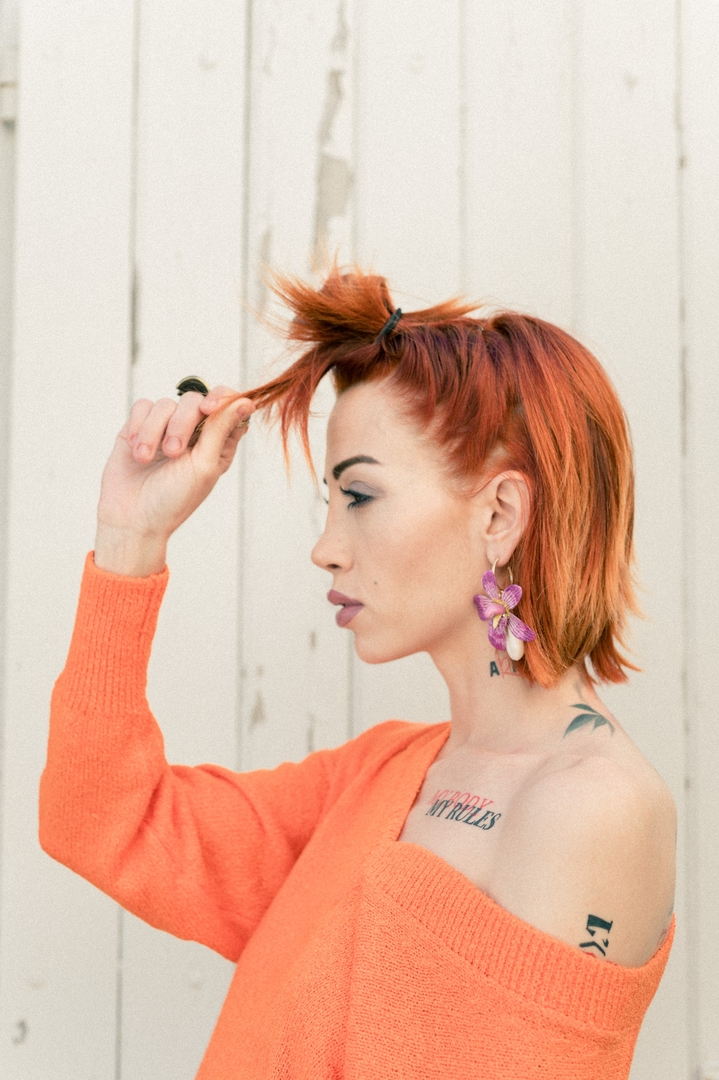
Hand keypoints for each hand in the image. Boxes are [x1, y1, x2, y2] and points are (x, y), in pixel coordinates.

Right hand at [95, 386, 253, 575]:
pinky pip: (142, 407)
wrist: (132, 518)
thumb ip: (221, 429)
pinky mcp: (139, 427)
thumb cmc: (173, 500)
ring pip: (165, 404)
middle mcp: (193, 432)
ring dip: (155, 431)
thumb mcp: (204, 466)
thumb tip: (247, 401)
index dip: (222, 398)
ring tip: (147, 459)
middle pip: (194, 400)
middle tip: (173, 454)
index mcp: (217, 442)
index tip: (209, 409)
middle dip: (182, 424)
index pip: (227, 404)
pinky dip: (140, 427)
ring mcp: (165, 428)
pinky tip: (138, 452)